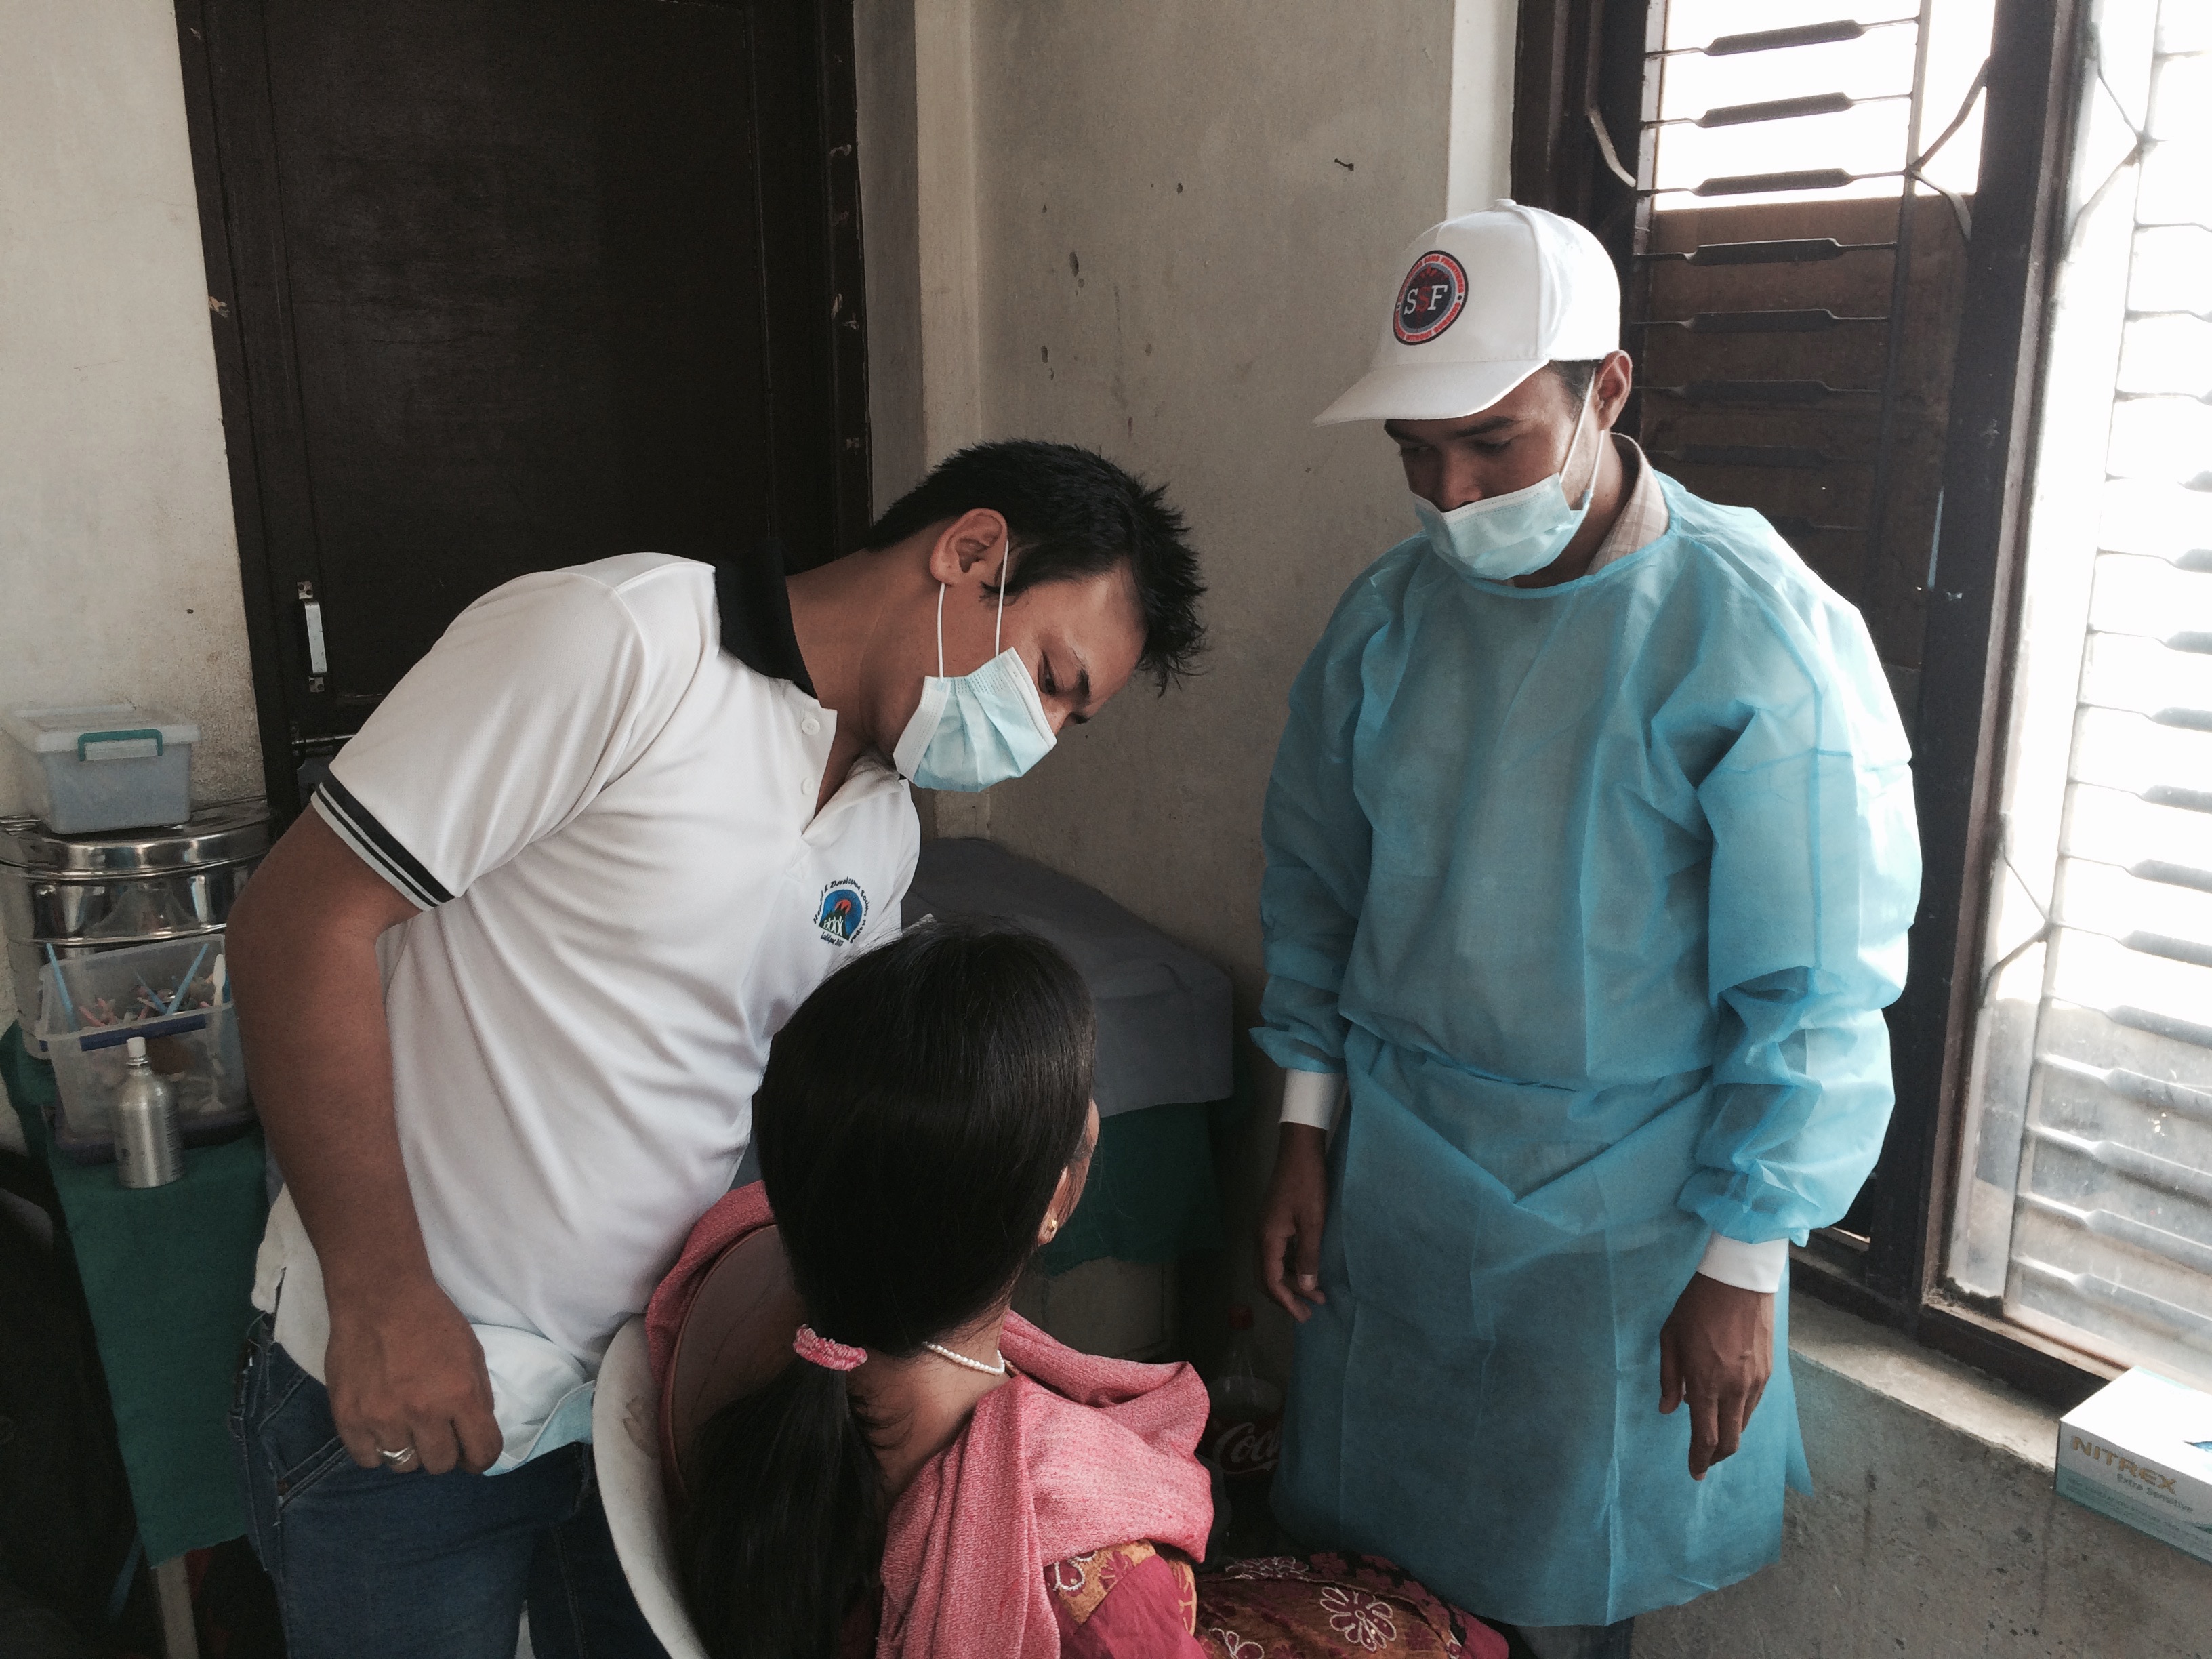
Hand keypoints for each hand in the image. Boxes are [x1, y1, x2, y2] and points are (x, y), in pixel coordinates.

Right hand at [324, 1275, 501, 1475]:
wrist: (380, 1297)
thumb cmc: (432, 1322)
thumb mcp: (472, 1354)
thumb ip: (477, 1398)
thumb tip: (475, 1437)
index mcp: (461, 1394)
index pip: (483, 1453)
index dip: (481, 1458)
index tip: (473, 1453)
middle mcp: (422, 1412)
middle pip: (441, 1464)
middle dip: (444, 1451)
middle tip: (436, 1430)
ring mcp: (382, 1419)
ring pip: (404, 1466)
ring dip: (409, 1450)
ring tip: (405, 1424)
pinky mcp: (349, 1419)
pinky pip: (368, 1459)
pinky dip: (376, 1449)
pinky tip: (380, 1426)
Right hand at [1258, 1124, 1329, 1321]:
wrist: (1299, 1150)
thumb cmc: (1308, 1184)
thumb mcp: (1313, 1221)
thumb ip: (1308, 1255)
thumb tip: (1307, 1286)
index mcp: (1267, 1238)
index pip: (1271, 1280)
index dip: (1287, 1302)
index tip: (1304, 1316)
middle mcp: (1261, 1236)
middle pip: (1267, 1277)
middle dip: (1287, 1297)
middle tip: (1309, 1311)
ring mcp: (1265, 1228)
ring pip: (1273, 1266)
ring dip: (1292, 1282)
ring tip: (1316, 1294)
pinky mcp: (1273, 1221)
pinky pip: (1278, 1254)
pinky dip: (1292, 1267)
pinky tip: (1308, 1270)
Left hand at [1658, 1272, 1773, 1479]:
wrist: (1739, 1281)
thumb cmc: (1696, 1306)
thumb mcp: (1670, 1338)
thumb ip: (1670, 1377)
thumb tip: (1669, 1409)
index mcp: (1706, 1382)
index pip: (1704, 1436)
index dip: (1699, 1459)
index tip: (1694, 1473)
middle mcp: (1734, 1389)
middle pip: (1730, 1441)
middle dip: (1716, 1457)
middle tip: (1704, 1461)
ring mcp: (1755, 1382)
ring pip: (1744, 1424)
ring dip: (1729, 1436)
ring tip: (1713, 1434)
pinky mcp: (1768, 1372)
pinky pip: (1754, 1405)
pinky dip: (1740, 1414)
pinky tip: (1728, 1407)